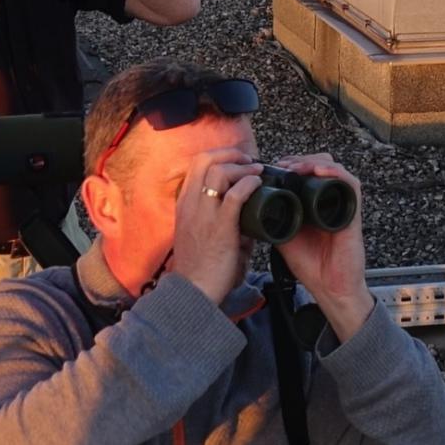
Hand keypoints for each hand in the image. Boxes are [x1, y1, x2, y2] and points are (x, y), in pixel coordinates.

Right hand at [168, 155, 259, 301]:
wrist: (194, 291)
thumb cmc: (199, 268)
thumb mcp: (202, 236)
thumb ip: (222, 223)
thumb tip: (250, 220)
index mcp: (184, 204)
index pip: (195, 164)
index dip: (218, 155)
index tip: (237, 161)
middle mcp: (191, 204)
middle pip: (204, 159)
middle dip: (230, 154)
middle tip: (248, 160)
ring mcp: (204, 214)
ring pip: (218, 171)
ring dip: (241, 167)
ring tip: (257, 171)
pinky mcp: (220, 227)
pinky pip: (234, 195)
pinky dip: (249, 184)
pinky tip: (259, 184)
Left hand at [271, 157, 368, 329]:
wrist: (330, 287)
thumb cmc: (311, 266)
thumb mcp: (283, 237)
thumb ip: (273, 220)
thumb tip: (252, 205)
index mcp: (314, 203)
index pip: (306, 171)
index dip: (291, 163)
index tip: (273, 167)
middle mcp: (330, 199)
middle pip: (319, 164)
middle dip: (300, 160)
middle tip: (283, 165)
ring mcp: (343, 204)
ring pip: (333, 168)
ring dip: (313, 162)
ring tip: (295, 168)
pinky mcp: (353, 212)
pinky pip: (350, 183)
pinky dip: (335, 172)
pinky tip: (318, 171)